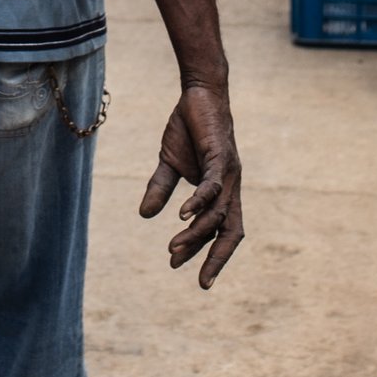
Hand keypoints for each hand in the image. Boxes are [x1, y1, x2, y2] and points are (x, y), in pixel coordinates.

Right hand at [140, 83, 243, 287]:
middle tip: (199, 281)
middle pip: (231, 232)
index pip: (223, 233)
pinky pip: (213, 186)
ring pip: (218, 214)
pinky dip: (199, 202)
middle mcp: (231, 188)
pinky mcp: (221, 157)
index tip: (198, 281)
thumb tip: (145, 215)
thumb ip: (161, 189)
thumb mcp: (169, 163)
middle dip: (217, 258)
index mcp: (222, 193)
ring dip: (196, 234)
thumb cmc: (189, 128)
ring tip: (173, 249)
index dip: (212, 256)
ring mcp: (229, 174)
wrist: (199, 94)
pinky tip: (182, 216)